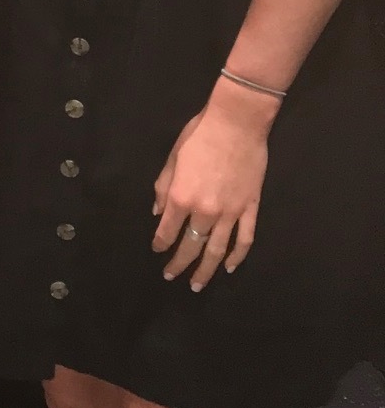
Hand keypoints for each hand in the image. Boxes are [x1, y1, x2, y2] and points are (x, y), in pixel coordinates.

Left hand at [152, 97, 268, 290]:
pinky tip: (229, 267)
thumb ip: (163, 188)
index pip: (167, 230)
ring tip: (198, 284)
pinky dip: (237, 256)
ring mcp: (230, 213)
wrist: (237, 123)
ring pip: (217, 250)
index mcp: (181, 197)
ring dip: (206, 270)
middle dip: (179, 264)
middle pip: (191, 246)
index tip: (157, 251)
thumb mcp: (173, 158)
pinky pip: (244, 239)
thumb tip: (158, 213)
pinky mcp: (250, 209)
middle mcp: (204, 211)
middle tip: (171, 277)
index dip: (160, 244)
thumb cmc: (200, 135)